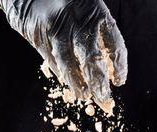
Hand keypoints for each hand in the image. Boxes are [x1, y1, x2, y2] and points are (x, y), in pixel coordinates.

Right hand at [0, 0, 127, 111]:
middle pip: (91, 57)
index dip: (119, 63)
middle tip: (104, 97)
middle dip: (98, 81)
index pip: (114, 41)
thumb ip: (97, 31)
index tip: (120, 80)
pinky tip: (68, 81)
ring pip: (68, 62)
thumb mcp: (87, 8)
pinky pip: (50, 60)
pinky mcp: (36, 35)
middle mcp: (75, 20)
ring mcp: (54, 28)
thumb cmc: (67, 2)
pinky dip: (61, 72)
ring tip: (84, 95)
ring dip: (77, 82)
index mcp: (95, 11)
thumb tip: (108, 66)